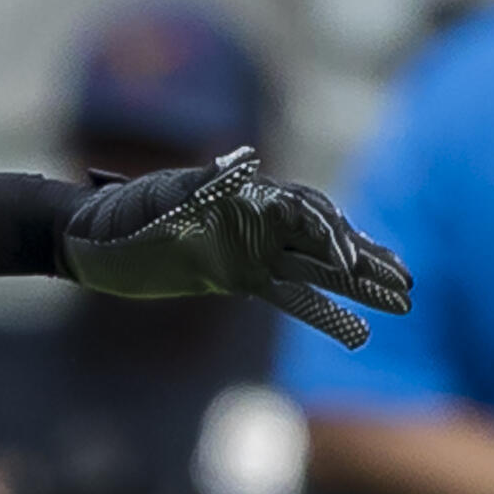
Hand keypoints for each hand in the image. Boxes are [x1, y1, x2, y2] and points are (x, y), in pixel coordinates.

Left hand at [57, 147, 414, 348]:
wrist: (84, 240)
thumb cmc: (116, 215)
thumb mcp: (156, 200)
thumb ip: (201, 184)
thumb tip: (243, 161)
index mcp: (243, 196)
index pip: (304, 212)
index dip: (330, 235)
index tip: (349, 265)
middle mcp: (255, 219)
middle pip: (324, 237)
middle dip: (366, 258)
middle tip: (409, 281)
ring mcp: (251, 248)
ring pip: (317, 266)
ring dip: (359, 283)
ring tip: (405, 300)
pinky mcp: (238, 275)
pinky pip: (291, 294)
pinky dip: (323, 311)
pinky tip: (357, 332)